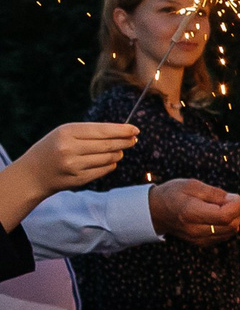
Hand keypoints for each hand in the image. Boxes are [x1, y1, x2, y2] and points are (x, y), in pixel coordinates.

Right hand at [19, 121, 139, 191]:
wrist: (33, 173)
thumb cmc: (53, 148)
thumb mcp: (65, 133)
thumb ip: (90, 132)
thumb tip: (122, 134)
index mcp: (67, 132)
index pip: (102, 130)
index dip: (121, 130)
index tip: (135, 129)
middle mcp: (70, 149)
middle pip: (107, 145)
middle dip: (124, 142)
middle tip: (134, 140)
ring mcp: (75, 166)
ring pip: (108, 158)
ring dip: (118, 154)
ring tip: (120, 150)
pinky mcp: (78, 179)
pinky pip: (103, 170)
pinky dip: (110, 165)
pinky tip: (112, 161)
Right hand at [148, 177, 239, 243]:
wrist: (155, 211)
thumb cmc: (171, 194)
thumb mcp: (191, 185)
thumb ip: (215, 193)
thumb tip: (235, 198)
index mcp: (191, 213)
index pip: (224, 215)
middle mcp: (196, 229)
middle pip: (230, 225)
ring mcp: (198, 239)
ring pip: (229, 232)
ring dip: (236, 219)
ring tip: (231, 205)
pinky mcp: (201, 242)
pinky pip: (223, 236)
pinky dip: (229, 225)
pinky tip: (224, 215)